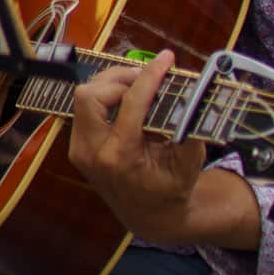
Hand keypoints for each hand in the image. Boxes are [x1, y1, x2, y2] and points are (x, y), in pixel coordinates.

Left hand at [67, 48, 206, 246]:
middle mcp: (92, 153)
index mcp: (119, 157)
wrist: (148, 215)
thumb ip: (190, 128)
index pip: (130, 103)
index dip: (150, 76)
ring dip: (112, 84)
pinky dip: (106, 96)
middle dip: (120, 78)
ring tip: (140, 84)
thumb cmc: (171, 188)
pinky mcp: (77, 144)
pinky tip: (129, 97)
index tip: (166, 59)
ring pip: (84, 96)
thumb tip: (195, 91)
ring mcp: (80, 149)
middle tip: (147, 77)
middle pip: (91, 95)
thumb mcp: (189, 163)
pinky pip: (85, 108)